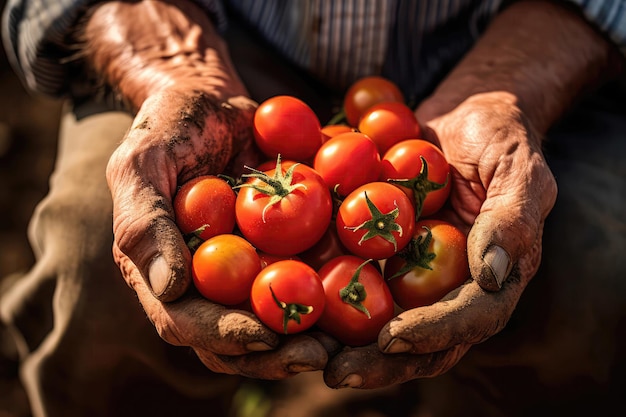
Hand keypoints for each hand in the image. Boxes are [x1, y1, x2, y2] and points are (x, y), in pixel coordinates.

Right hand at [86, 1, 329, 377]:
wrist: (213, 102)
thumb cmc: (170, 126)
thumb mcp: (143, 160)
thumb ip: (144, 221)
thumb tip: (169, 289)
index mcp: (160, 271)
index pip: (184, 320)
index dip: (222, 334)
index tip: (263, 336)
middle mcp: (202, 283)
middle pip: (234, 338)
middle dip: (275, 354)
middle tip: (318, 356)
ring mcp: (243, 271)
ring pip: (273, 323)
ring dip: (308, 340)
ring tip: (347, 345)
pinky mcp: (278, 253)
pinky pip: (305, 281)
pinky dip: (332, 297)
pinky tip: (365, 300)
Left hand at [322, 0, 619, 387]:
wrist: (460, 117)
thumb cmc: (497, 137)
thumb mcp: (517, 167)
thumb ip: (512, 219)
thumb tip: (492, 275)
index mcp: (492, 276)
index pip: (470, 318)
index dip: (435, 333)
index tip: (393, 339)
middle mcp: (452, 288)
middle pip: (421, 340)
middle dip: (380, 361)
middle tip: (336, 371)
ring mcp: (416, 278)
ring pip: (383, 326)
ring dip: (346, 347)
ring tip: (305, 356)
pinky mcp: (382, 259)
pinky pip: (355, 288)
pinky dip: (328, 306)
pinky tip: (294, 312)